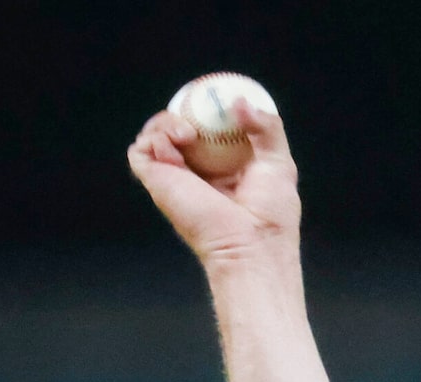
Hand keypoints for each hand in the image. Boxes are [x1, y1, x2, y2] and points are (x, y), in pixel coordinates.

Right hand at [127, 99, 299, 272]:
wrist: (251, 245)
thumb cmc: (271, 216)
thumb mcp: (279, 161)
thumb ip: (267, 127)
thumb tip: (241, 102)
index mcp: (223, 167)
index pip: (206, 130)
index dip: (205, 109)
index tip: (216, 97)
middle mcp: (196, 172)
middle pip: (176, 129)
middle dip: (182, 112)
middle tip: (198, 114)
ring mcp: (174, 179)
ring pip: (154, 137)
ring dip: (164, 123)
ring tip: (186, 133)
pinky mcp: (158, 184)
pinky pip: (141, 152)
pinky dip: (153, 138)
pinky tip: (177, 143)